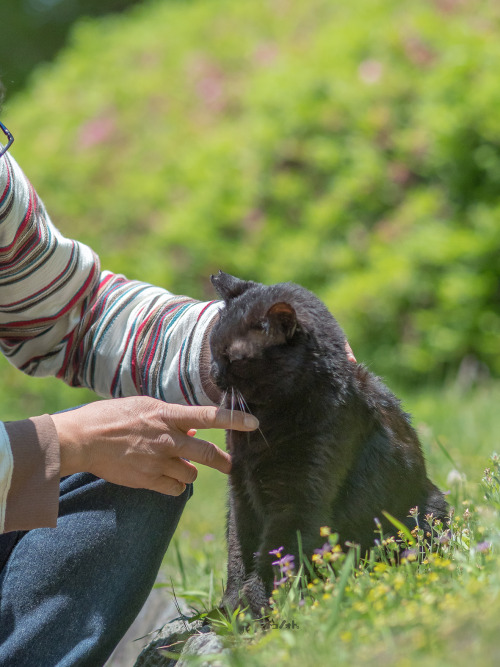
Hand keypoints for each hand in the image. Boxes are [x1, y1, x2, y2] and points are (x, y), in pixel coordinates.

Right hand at [51, 397, 257, 495]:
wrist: (84, 439)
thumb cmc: (112, 417)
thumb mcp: (145, 407)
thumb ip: (171, 418)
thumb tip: (193, 430)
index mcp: (168, 415)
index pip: (210, 416)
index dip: (235, 420)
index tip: (254, 424)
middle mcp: (168, 438)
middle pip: (208, 454)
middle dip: (224, 461)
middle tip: (229, 465)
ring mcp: (158, 461)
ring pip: (192, 474)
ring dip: (190, 471)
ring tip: (177, 465)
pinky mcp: (148, 480)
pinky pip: (176, 488)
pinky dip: (175, 485)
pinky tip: (166, 478)